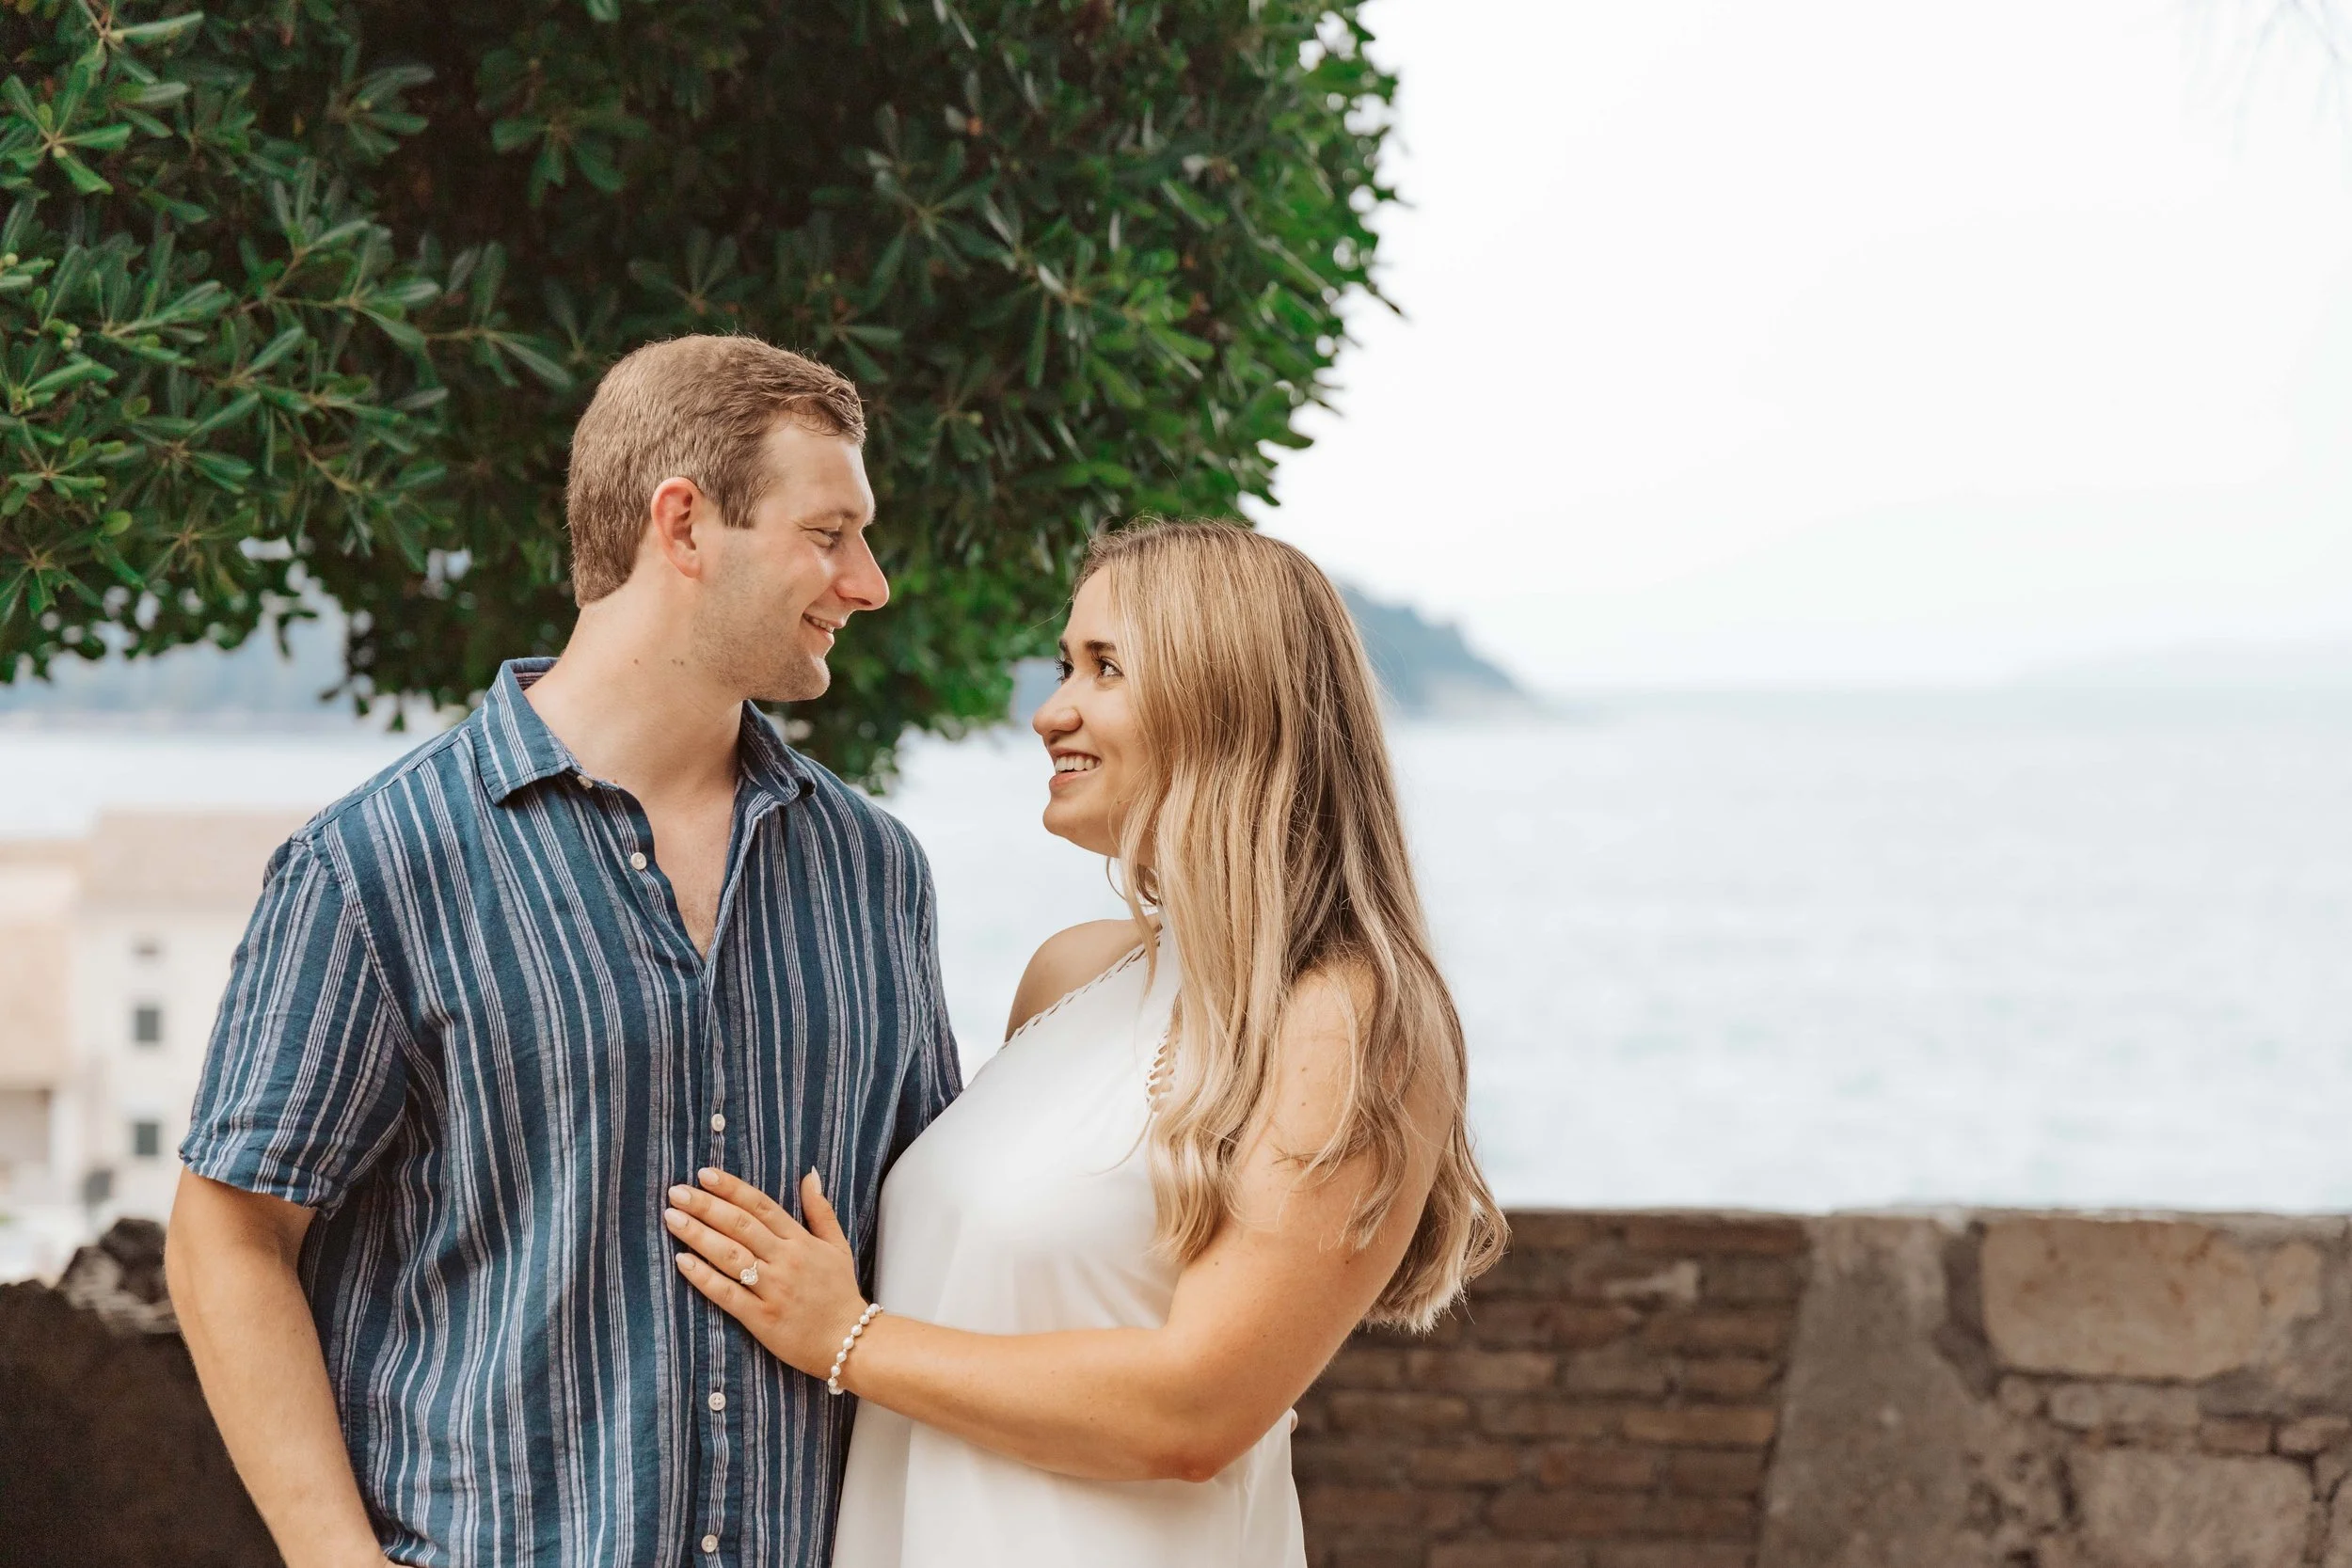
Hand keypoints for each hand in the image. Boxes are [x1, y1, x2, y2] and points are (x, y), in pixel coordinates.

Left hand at [666, 1168, 867, 1380]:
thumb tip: (810, 1175)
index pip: (761, 1206)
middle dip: (705, 1205)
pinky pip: (727, 1293)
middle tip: (677, 1192)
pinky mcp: (761, 1318)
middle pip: (740, 1225)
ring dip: (698, 1234)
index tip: (705, 1175)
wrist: (850, 1341)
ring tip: (672, 1218)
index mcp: (801, 1241)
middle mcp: (785, 1260)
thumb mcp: (837, 1246)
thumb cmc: (840, 1293)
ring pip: (730, 1255)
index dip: (731, 1188)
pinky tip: (682, 1261)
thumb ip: (821, 1210)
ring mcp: (772, 1289)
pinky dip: (703, 1276)